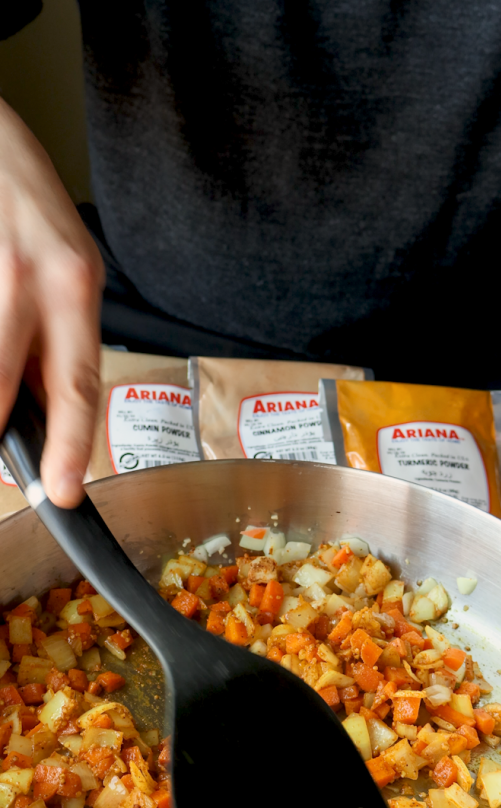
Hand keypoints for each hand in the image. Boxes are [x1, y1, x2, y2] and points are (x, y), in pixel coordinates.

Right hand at [0, 98, 104, 506]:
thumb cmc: (32, 207)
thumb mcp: (70, 269)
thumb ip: (60, 339)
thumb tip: (48, 413)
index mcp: (73, 284)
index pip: (78, 383)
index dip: (73, 446)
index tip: (63, 491)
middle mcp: (26, 281)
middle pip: (5, 386)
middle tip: (6, 457)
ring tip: (3, 364)